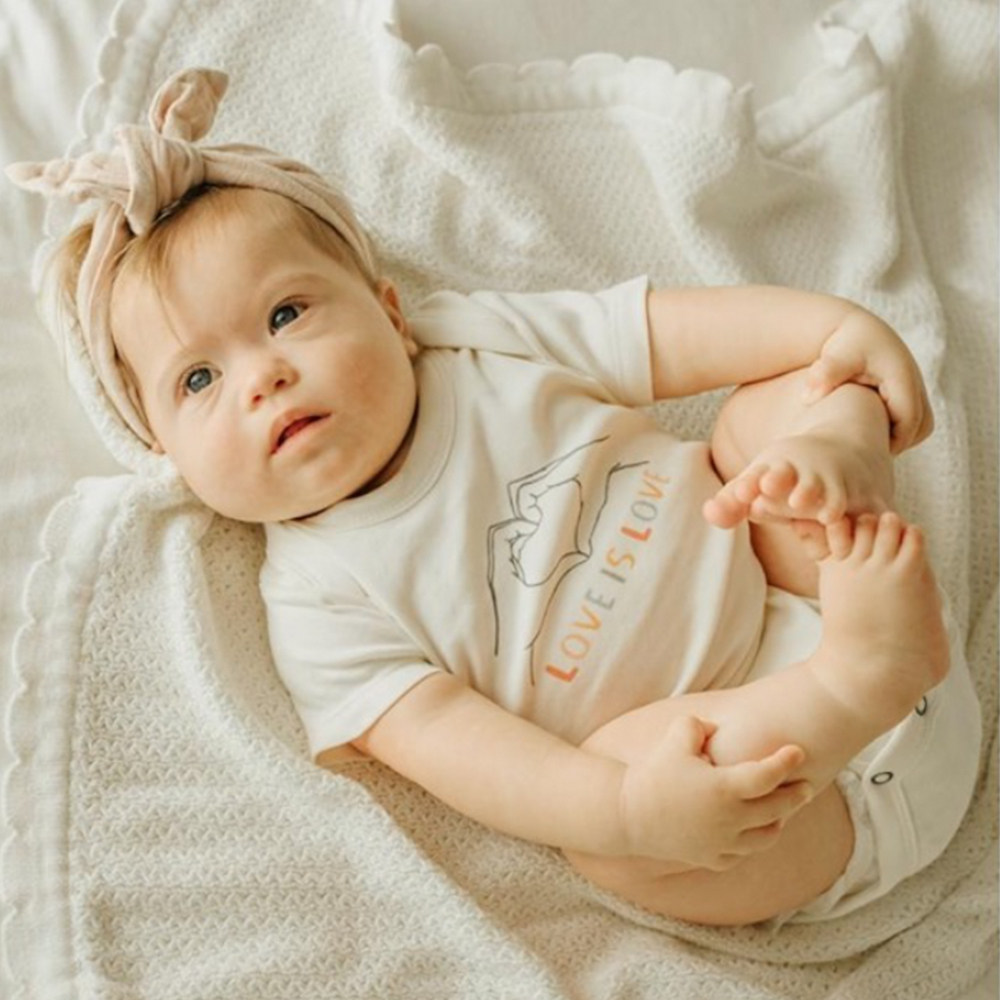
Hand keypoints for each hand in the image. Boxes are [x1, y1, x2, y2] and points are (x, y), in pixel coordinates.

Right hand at [617, 716, 811, 870]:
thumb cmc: (653, 773)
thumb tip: (716, 728)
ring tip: (781, 810)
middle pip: (776, 808)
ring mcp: (722, 843)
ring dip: (777, 822)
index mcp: (723, 789)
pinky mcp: (711, 859)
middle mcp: (729, 820)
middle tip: (807, 785)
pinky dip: (751, 841)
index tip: (799, 752)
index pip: (767, 775)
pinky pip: (742, 854)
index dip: (786, 762)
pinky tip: (752, 830)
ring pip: (765, 837)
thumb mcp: (675, 737)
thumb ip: (700, 726)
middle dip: (795, 795)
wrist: (628, 816)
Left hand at [803, 308, 932, 453]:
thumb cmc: (844, 344)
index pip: (908, 420)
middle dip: (898, 442)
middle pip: (922, 426)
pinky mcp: (910, 391)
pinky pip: (915, 419)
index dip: (892, 441)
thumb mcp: (833, 358)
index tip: (865, 453)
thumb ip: (823, 376)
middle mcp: (915, 382)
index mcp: (902, 377)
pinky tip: (871, 432)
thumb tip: (807, 398)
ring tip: (869, 444)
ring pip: (922, 425)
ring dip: (902, 437)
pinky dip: (899, 429)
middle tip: (868, 454)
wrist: (855, 329)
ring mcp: (916, 387)